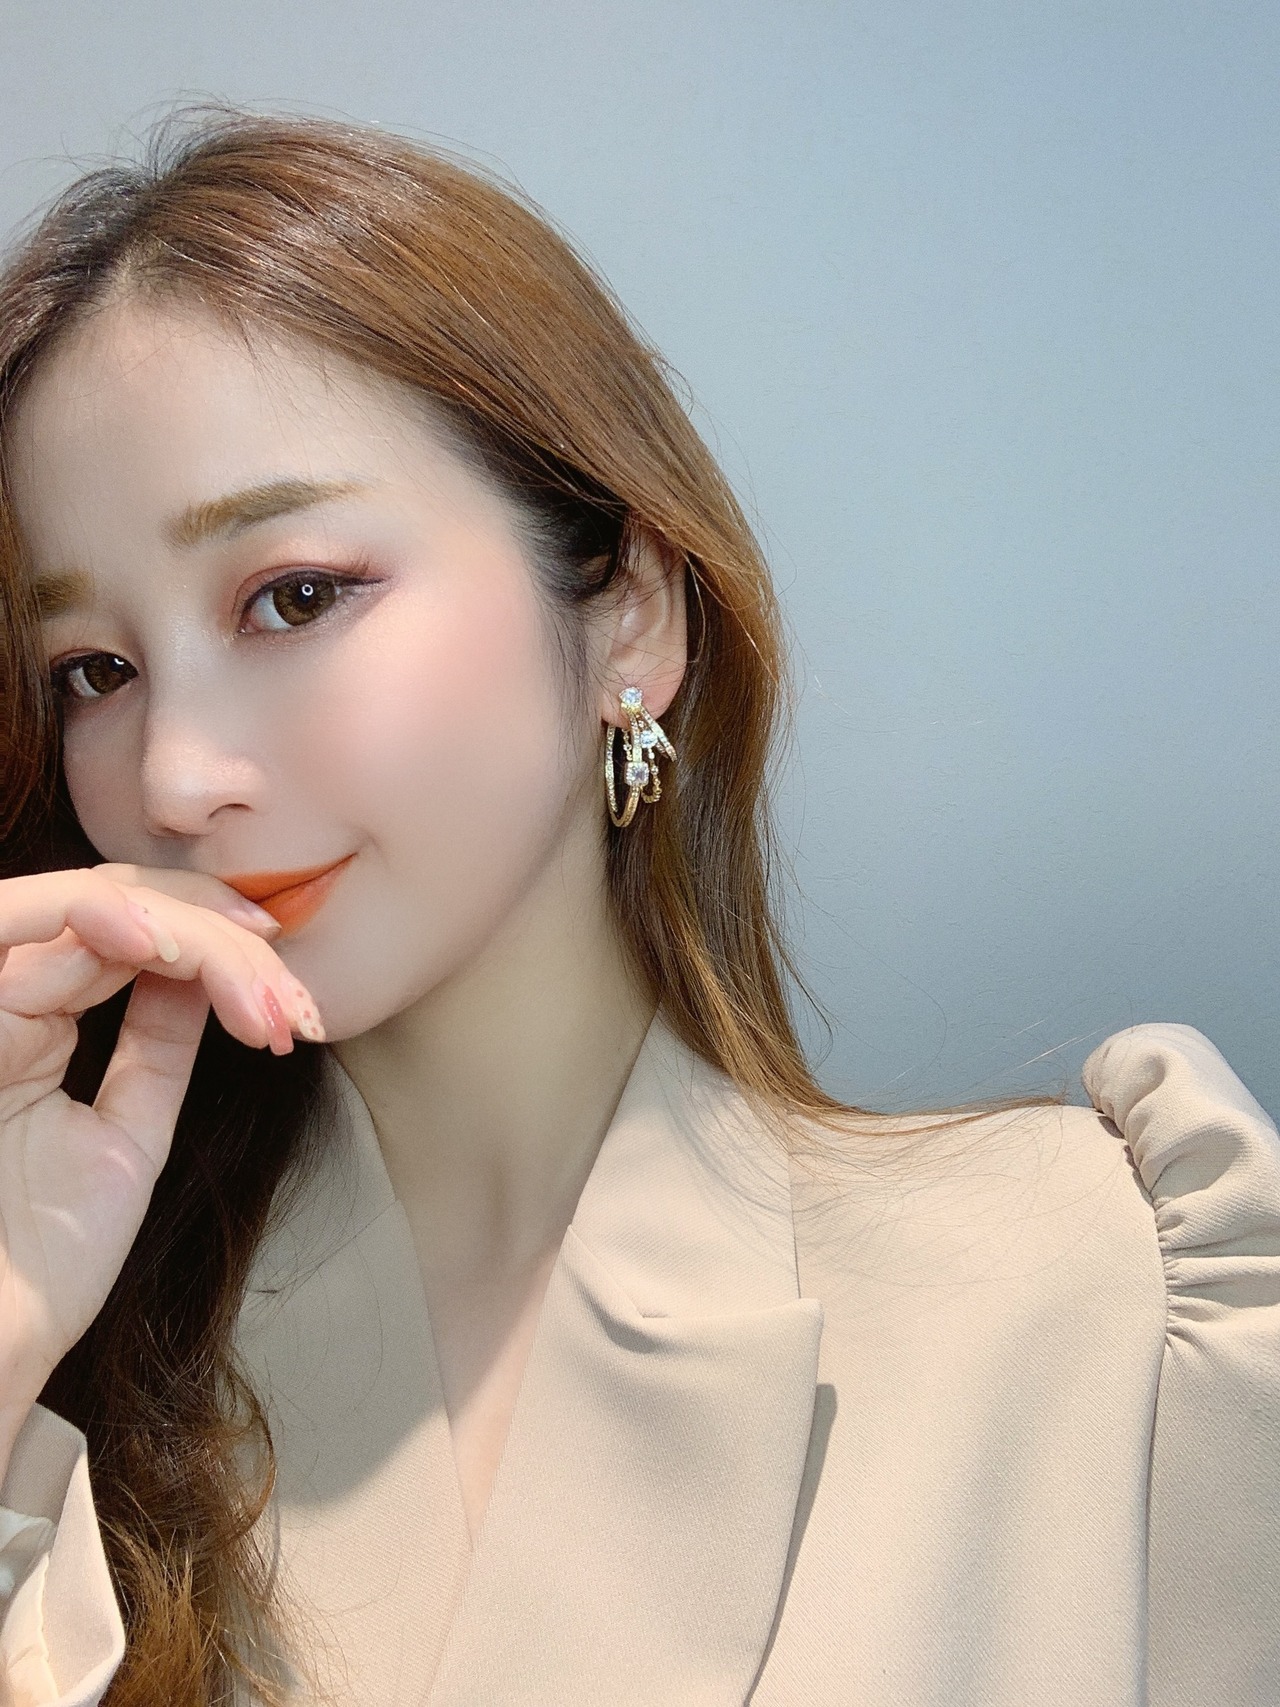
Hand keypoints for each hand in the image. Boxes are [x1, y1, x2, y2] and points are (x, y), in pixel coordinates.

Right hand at [0, 863, 322, 1453]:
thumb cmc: (41, 1262)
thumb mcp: (124, 1132)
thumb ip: (154, 1045)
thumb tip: (204, 973)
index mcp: (31, 1024)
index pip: (133, 936)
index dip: (220, 945)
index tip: (286, 997)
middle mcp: (6, 1001)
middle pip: (127, 909)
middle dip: (228, 946)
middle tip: (286, 1006)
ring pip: (99, 907)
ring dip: (198, 939)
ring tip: (258, 998)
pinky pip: (30, 921)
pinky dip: (108, 917)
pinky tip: (166, 946)